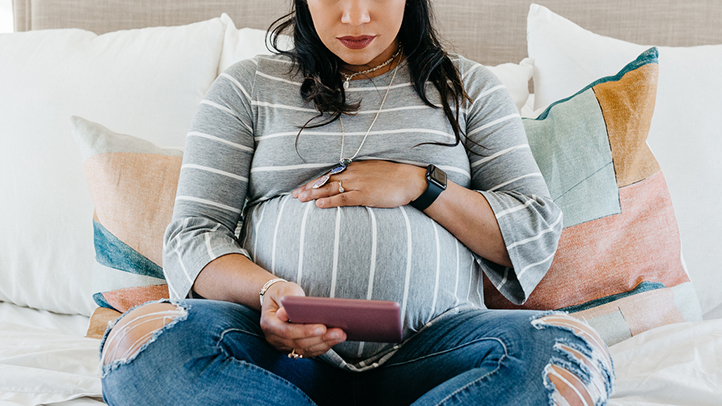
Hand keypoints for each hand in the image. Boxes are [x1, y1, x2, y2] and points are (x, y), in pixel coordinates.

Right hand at [260, 281, 345, 357]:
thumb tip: (288, 312)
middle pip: (299, 343)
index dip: (305, 331)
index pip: (287, 331)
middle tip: (340, 332)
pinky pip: (308, 351)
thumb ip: (288, 299)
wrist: (276, 302)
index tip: (323, 327)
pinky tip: (336, 340)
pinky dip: (323, 347)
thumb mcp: (284, 290)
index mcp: (268, 323)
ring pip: (305, 350)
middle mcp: (274, 338)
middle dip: (321, 338)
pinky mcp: (292, 349)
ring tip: (341, 335)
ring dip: (325, 344)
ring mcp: (283, 346)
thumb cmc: (282, 293)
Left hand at [292, 160, 425, 208]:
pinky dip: (330, 202)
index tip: (302, 186)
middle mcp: (353, 174)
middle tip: (294, 195)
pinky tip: (319, 205)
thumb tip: (349, 180)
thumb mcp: (373, 171)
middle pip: (326, 181)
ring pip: (330, 189)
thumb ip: (360, 174)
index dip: (314, 181)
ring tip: (300, 199)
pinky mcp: (365, 195)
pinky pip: (344, 198)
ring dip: (314, 194)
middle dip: (309, 188)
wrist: (410, 180)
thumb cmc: (394, 177)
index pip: (329, 174)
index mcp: (355, 167)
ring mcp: (358, 184)